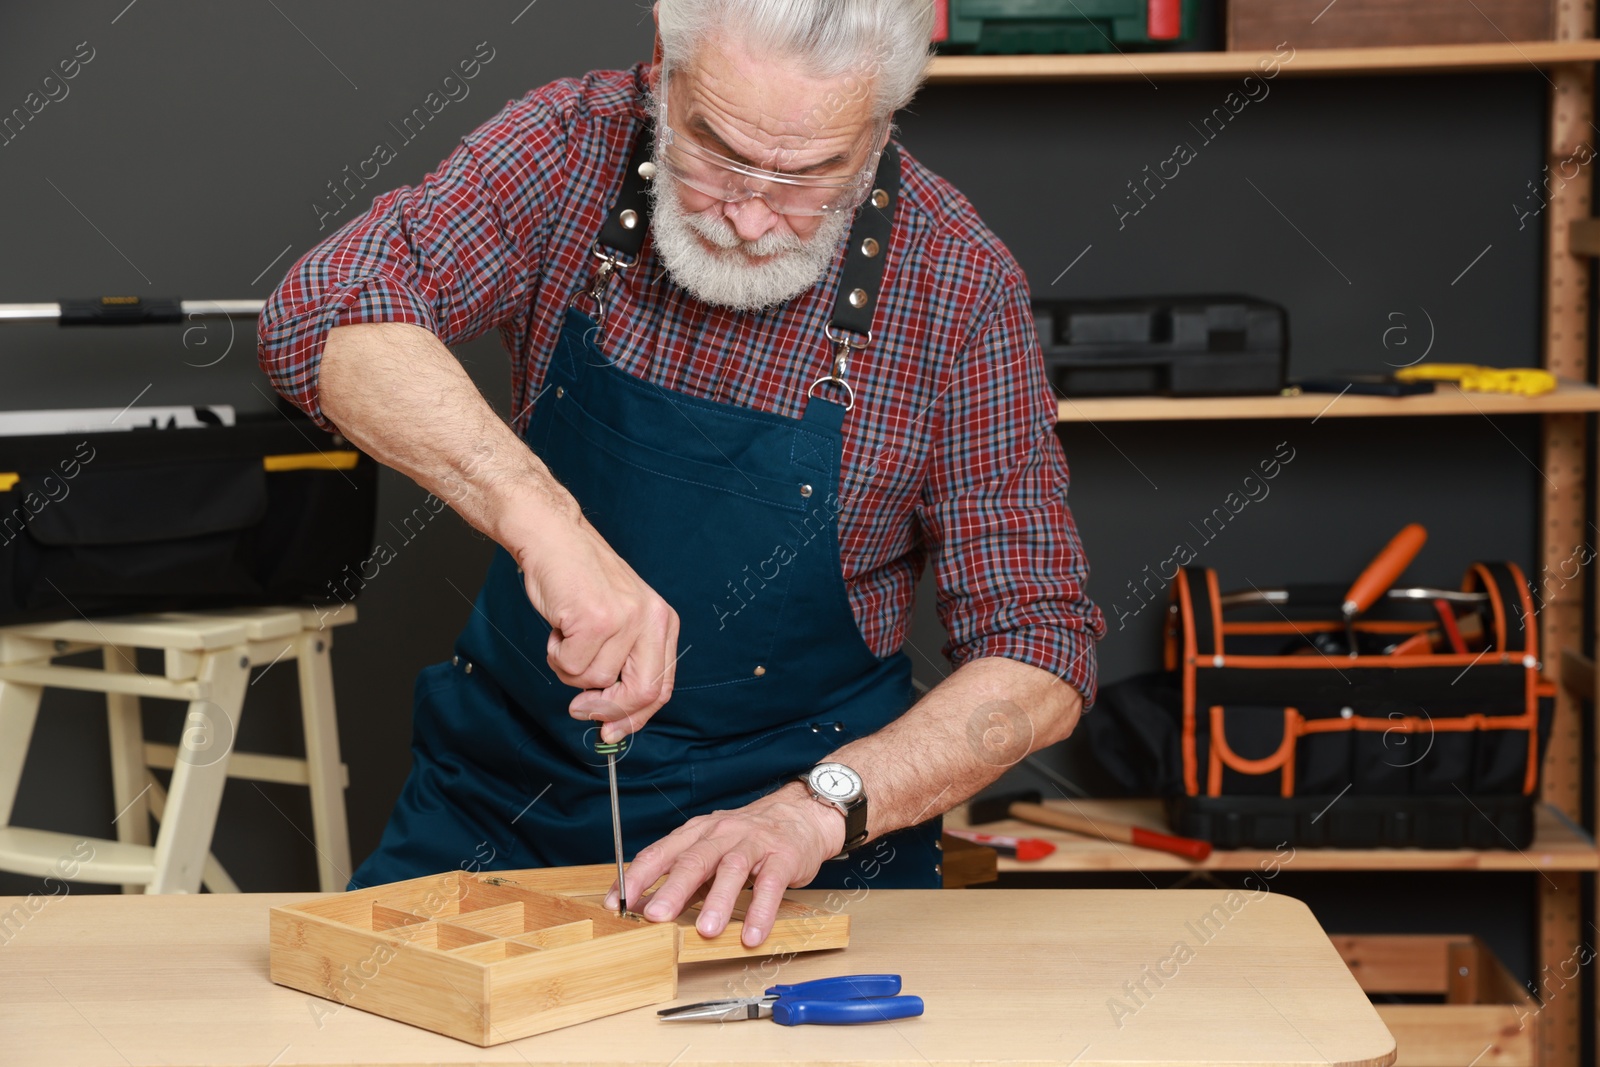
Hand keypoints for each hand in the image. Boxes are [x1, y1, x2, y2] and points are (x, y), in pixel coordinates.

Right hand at [513, 511, 679, 741]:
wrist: (553, 539)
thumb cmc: (579, 581)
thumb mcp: (618, 619)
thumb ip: (623, 662)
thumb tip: (612, 718)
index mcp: (662, 621)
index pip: (661, 687)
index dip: (635, 717)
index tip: (611, 731)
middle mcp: (652, 619)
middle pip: (642, 693)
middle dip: (608, 710)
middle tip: (581, 709)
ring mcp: (626, 618)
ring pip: (597, 681)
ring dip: (571, 669)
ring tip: (567, 634)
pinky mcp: (596, 619)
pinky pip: (573, 666)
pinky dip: (557, 654)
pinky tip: (559, 626)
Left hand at [606, 783, 845, 946]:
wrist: (801, 815)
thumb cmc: (748, 837)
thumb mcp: (711, 849)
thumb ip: (682, 876)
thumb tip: (644, 906)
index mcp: (698, 832)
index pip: (661, 852)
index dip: (637, 876)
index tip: (615, 901)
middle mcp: (722, 834)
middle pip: (694, 859)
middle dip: (673, 889)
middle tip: (656, 917)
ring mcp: (753, 844)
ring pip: (731, 869)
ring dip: (718, 901)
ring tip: (707, 930)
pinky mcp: (783, 857)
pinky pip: (770, 884)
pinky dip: (761, 910)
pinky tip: (752, 934)